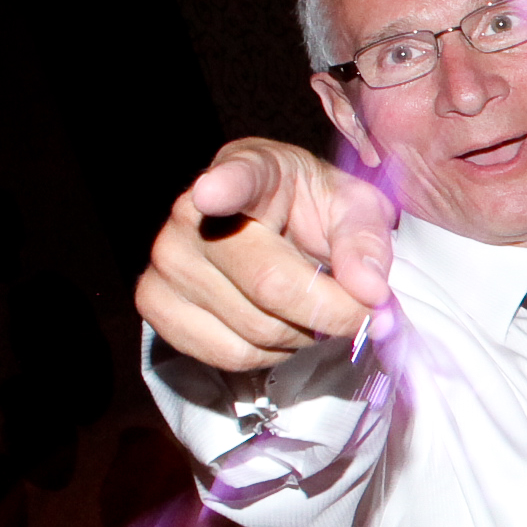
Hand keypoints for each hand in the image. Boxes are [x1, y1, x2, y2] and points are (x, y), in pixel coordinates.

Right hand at [135, 139, 396, 371]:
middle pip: (269, 285)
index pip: (235, 178)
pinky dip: (269, 355)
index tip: (213, 191)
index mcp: (251, 170)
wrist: (273, 233)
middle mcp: (192, 212)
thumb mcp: (355, 211)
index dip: (225, 186)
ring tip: (310, 308)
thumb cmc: (313, 214)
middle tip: (357, 309)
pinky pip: (228, 355)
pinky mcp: (155, 303)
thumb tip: (371, 292)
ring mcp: (166, 260)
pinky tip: (278, 325)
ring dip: (302, 336)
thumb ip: (367, 243)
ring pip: (253, 330)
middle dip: (330, 312)